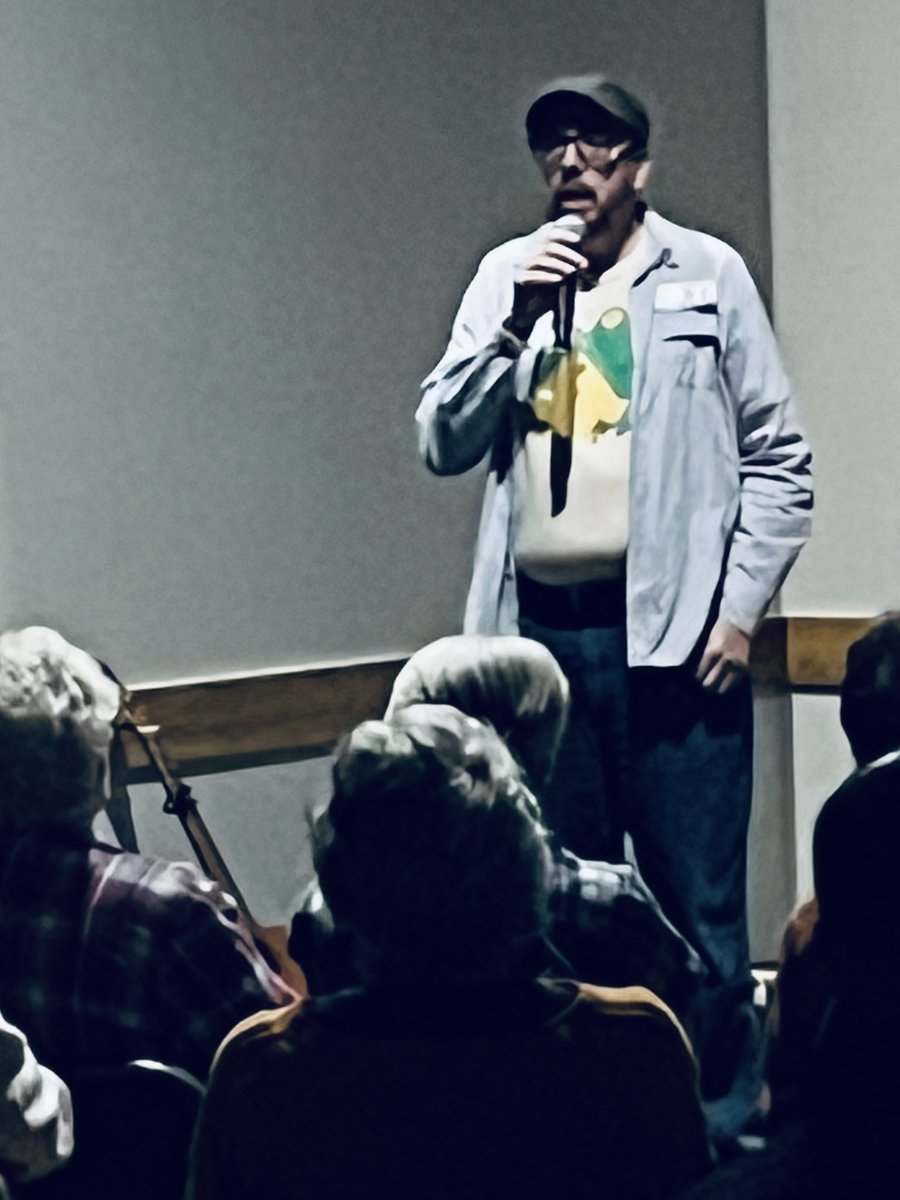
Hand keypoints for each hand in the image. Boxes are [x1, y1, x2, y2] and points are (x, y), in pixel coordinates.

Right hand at [505, 219, 587, 339]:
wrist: (500, 265)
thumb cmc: (526, 252)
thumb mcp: (537, 238)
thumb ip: (552, 231)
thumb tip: (574, 221)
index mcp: (535, 238)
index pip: (551, 232)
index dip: (564, 234)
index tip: (578, 239)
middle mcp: (530, 248)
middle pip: (551, 248)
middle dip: (568, 255)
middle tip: (583, 262)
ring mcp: (524, 262)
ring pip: (544, 261)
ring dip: (560, 266)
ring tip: (572, 272)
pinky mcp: (520, 276)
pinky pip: (535, 276)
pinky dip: (547, 277)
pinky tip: (559, 279)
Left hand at [696, 619, 750, 693]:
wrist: (740, 624)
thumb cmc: (721, 629)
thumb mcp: (709, 640)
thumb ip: (705, 654)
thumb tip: (696, 669)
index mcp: (713, 652)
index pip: (701, 671)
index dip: (697, 677)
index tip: (696, 679)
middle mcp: (725, 660)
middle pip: (711, 681)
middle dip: (706, 685)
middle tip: (704, 686)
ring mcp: (736, 665)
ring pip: (725, 685)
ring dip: (718, 688)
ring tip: (715, 689)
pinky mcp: (745, 667)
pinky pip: (736, 681)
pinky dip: (730, 684)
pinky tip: (726, 685)